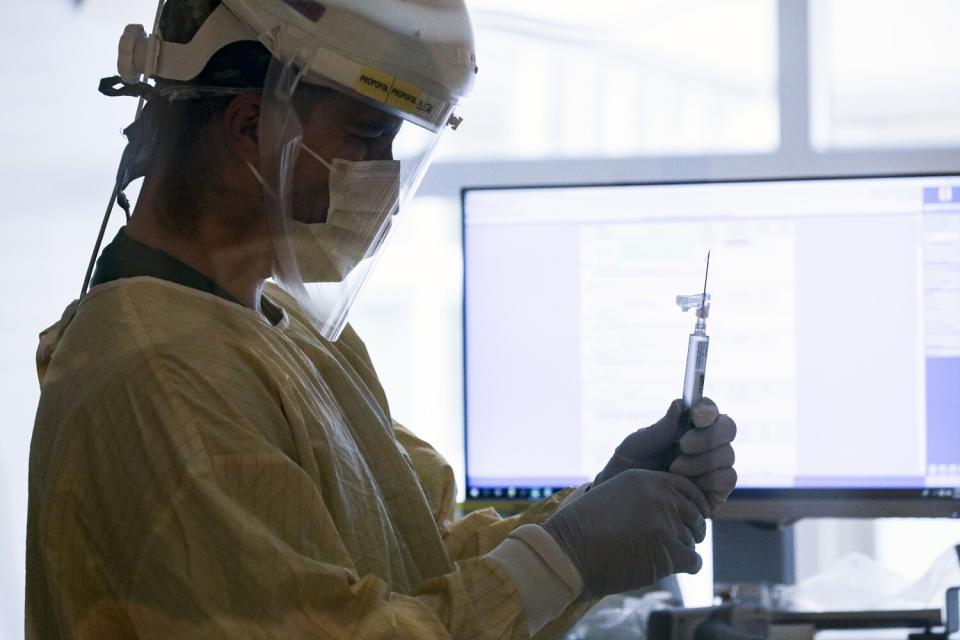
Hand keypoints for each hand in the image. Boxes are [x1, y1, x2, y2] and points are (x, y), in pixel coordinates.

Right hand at [542, 469, 707, 596]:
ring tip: (656, 555)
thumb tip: (674, 507)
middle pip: (694, 514)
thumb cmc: (584, 528)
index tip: (691, 517)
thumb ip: (644, 495)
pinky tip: (668, 567)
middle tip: (676, 541)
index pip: (687, 488)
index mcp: (645, 479)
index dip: (693, 504)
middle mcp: (659, 496)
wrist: (567, 553)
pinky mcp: (668, 551)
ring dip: (680, 549)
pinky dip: (686, 566)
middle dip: (691, 529)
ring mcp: (665, 523)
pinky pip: (693, 560)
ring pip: (691, 539)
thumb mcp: (614, 494)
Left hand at [594, 398, 737, 512]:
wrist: (625, 503)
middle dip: (707, 436)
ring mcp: (713, 468)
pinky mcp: (716, 492)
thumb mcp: (638, 445)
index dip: (708, 409)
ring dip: (701, 461)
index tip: (696, 416)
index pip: (708, 410)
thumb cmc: (629, 468)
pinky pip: (727, 479)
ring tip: (674, 469)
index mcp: (687, 426)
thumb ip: (660, 428)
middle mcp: (706, 444)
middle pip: (728, 428)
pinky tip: (685, 483)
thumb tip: (679, 405)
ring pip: (727, 455)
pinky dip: (708, 479)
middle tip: (683, 445)